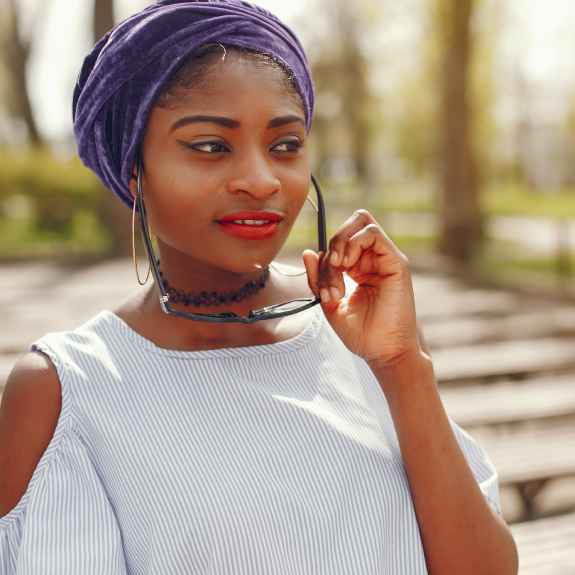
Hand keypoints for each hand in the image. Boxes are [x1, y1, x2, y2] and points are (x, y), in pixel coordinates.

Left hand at [302, 210, 419, 364]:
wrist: (383, 353)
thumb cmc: (361, 334)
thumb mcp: (330, 303)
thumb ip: (318, 279)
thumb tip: (308, 253)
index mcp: (361, 268)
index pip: (341, 242)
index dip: (325, 256)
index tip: (322, 286)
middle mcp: (375, 260)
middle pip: (354, 223)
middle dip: (335, 238)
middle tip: (331, 264)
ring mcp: (387, 259)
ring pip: (362, 223)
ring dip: (341, 242)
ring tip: (338, 267)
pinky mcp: (397, 263)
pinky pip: (373, 234)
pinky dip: (354, 243)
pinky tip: (346, 265)